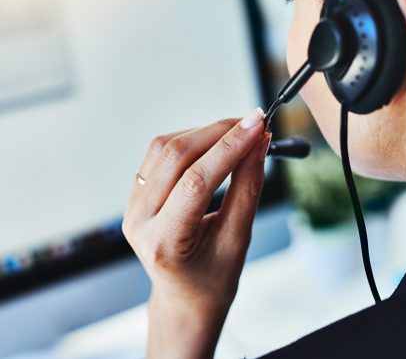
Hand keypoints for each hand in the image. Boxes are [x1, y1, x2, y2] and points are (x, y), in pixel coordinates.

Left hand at [122, 108, 271, 358]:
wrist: (185, 296)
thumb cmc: (213, 278)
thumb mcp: (238, 239)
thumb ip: (248, 187)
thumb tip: (259, 143)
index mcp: (163, 243)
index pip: (196, 181)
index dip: (230, 147)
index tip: (258, 124)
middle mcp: (139, 220)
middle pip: (176, 156)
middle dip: (219, 132)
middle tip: (254, 123)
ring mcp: (132, 205)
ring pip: (165, 147)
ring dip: (204, 132)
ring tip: (237, 132)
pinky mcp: (137, 193)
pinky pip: (160, 153)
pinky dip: (190, 139)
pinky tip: (213, 142)